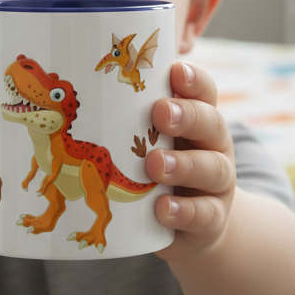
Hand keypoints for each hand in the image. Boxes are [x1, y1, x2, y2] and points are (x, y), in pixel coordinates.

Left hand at [145, 61, 235, 260]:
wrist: (194, 223)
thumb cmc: (163, 167)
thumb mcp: (153, 139)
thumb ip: (132, 116)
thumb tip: (77, 83)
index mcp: (199, 118)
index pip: (203, 92)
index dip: (193, 80)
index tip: (175, 71)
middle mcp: (214, 146)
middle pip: (211, 123)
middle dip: (187, 115)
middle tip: (160, 112)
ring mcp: (217, 184)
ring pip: (212, 168)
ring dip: (183, 164)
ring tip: (155, 164)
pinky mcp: (212, 218)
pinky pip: (204, 214)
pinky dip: (184, 211)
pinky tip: (163, 208)